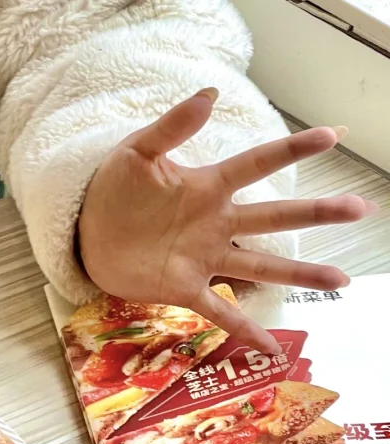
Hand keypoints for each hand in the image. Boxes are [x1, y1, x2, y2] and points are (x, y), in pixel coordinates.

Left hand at [77, 90, 376, 355]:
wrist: (83, 231)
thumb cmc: (111, 189)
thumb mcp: (135, 153)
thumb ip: (172, 127)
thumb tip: (209, 94)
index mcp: (207, 186)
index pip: (257, 164)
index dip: (293, 150)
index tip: (331, 136)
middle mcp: (216, 223)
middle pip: (275, 217)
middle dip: (317, 213)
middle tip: (360, 208)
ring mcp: (204, 258)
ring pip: (262, 266)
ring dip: (300, 272)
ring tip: (342, 279)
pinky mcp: (185, 288)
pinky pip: (221, 312)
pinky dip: (244, 331)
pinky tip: (271, 350)